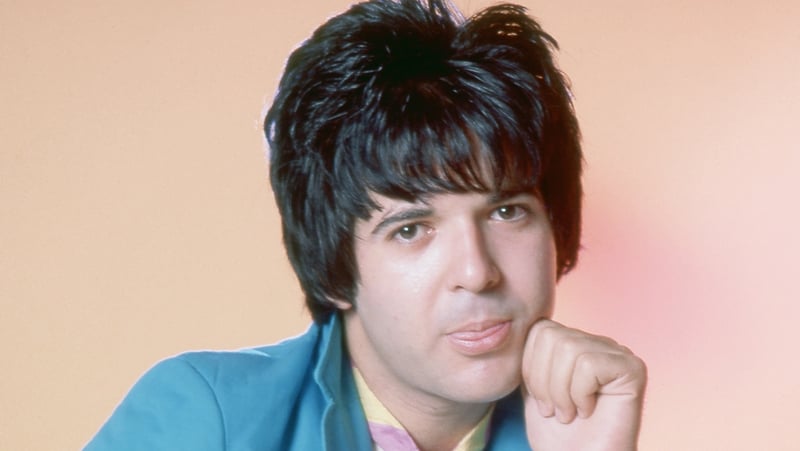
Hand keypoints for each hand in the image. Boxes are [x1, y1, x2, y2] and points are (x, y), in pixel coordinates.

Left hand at [521, 319, 646, 450]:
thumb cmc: (557, 435)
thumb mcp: (532, 387)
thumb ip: (530, 355)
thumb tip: (517, 325)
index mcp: (576, 343)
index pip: (540, 328)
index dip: (531, 367)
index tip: (542, 400)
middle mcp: (599, 343)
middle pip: (551, 335)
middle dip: (543, 380)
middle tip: (556, 410)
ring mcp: (618, 353)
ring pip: (568, 348)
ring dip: (560, 391)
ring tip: (570, 412)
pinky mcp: (633, 368)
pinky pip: (589, 364)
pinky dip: (580, 394)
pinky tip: (589, 411)